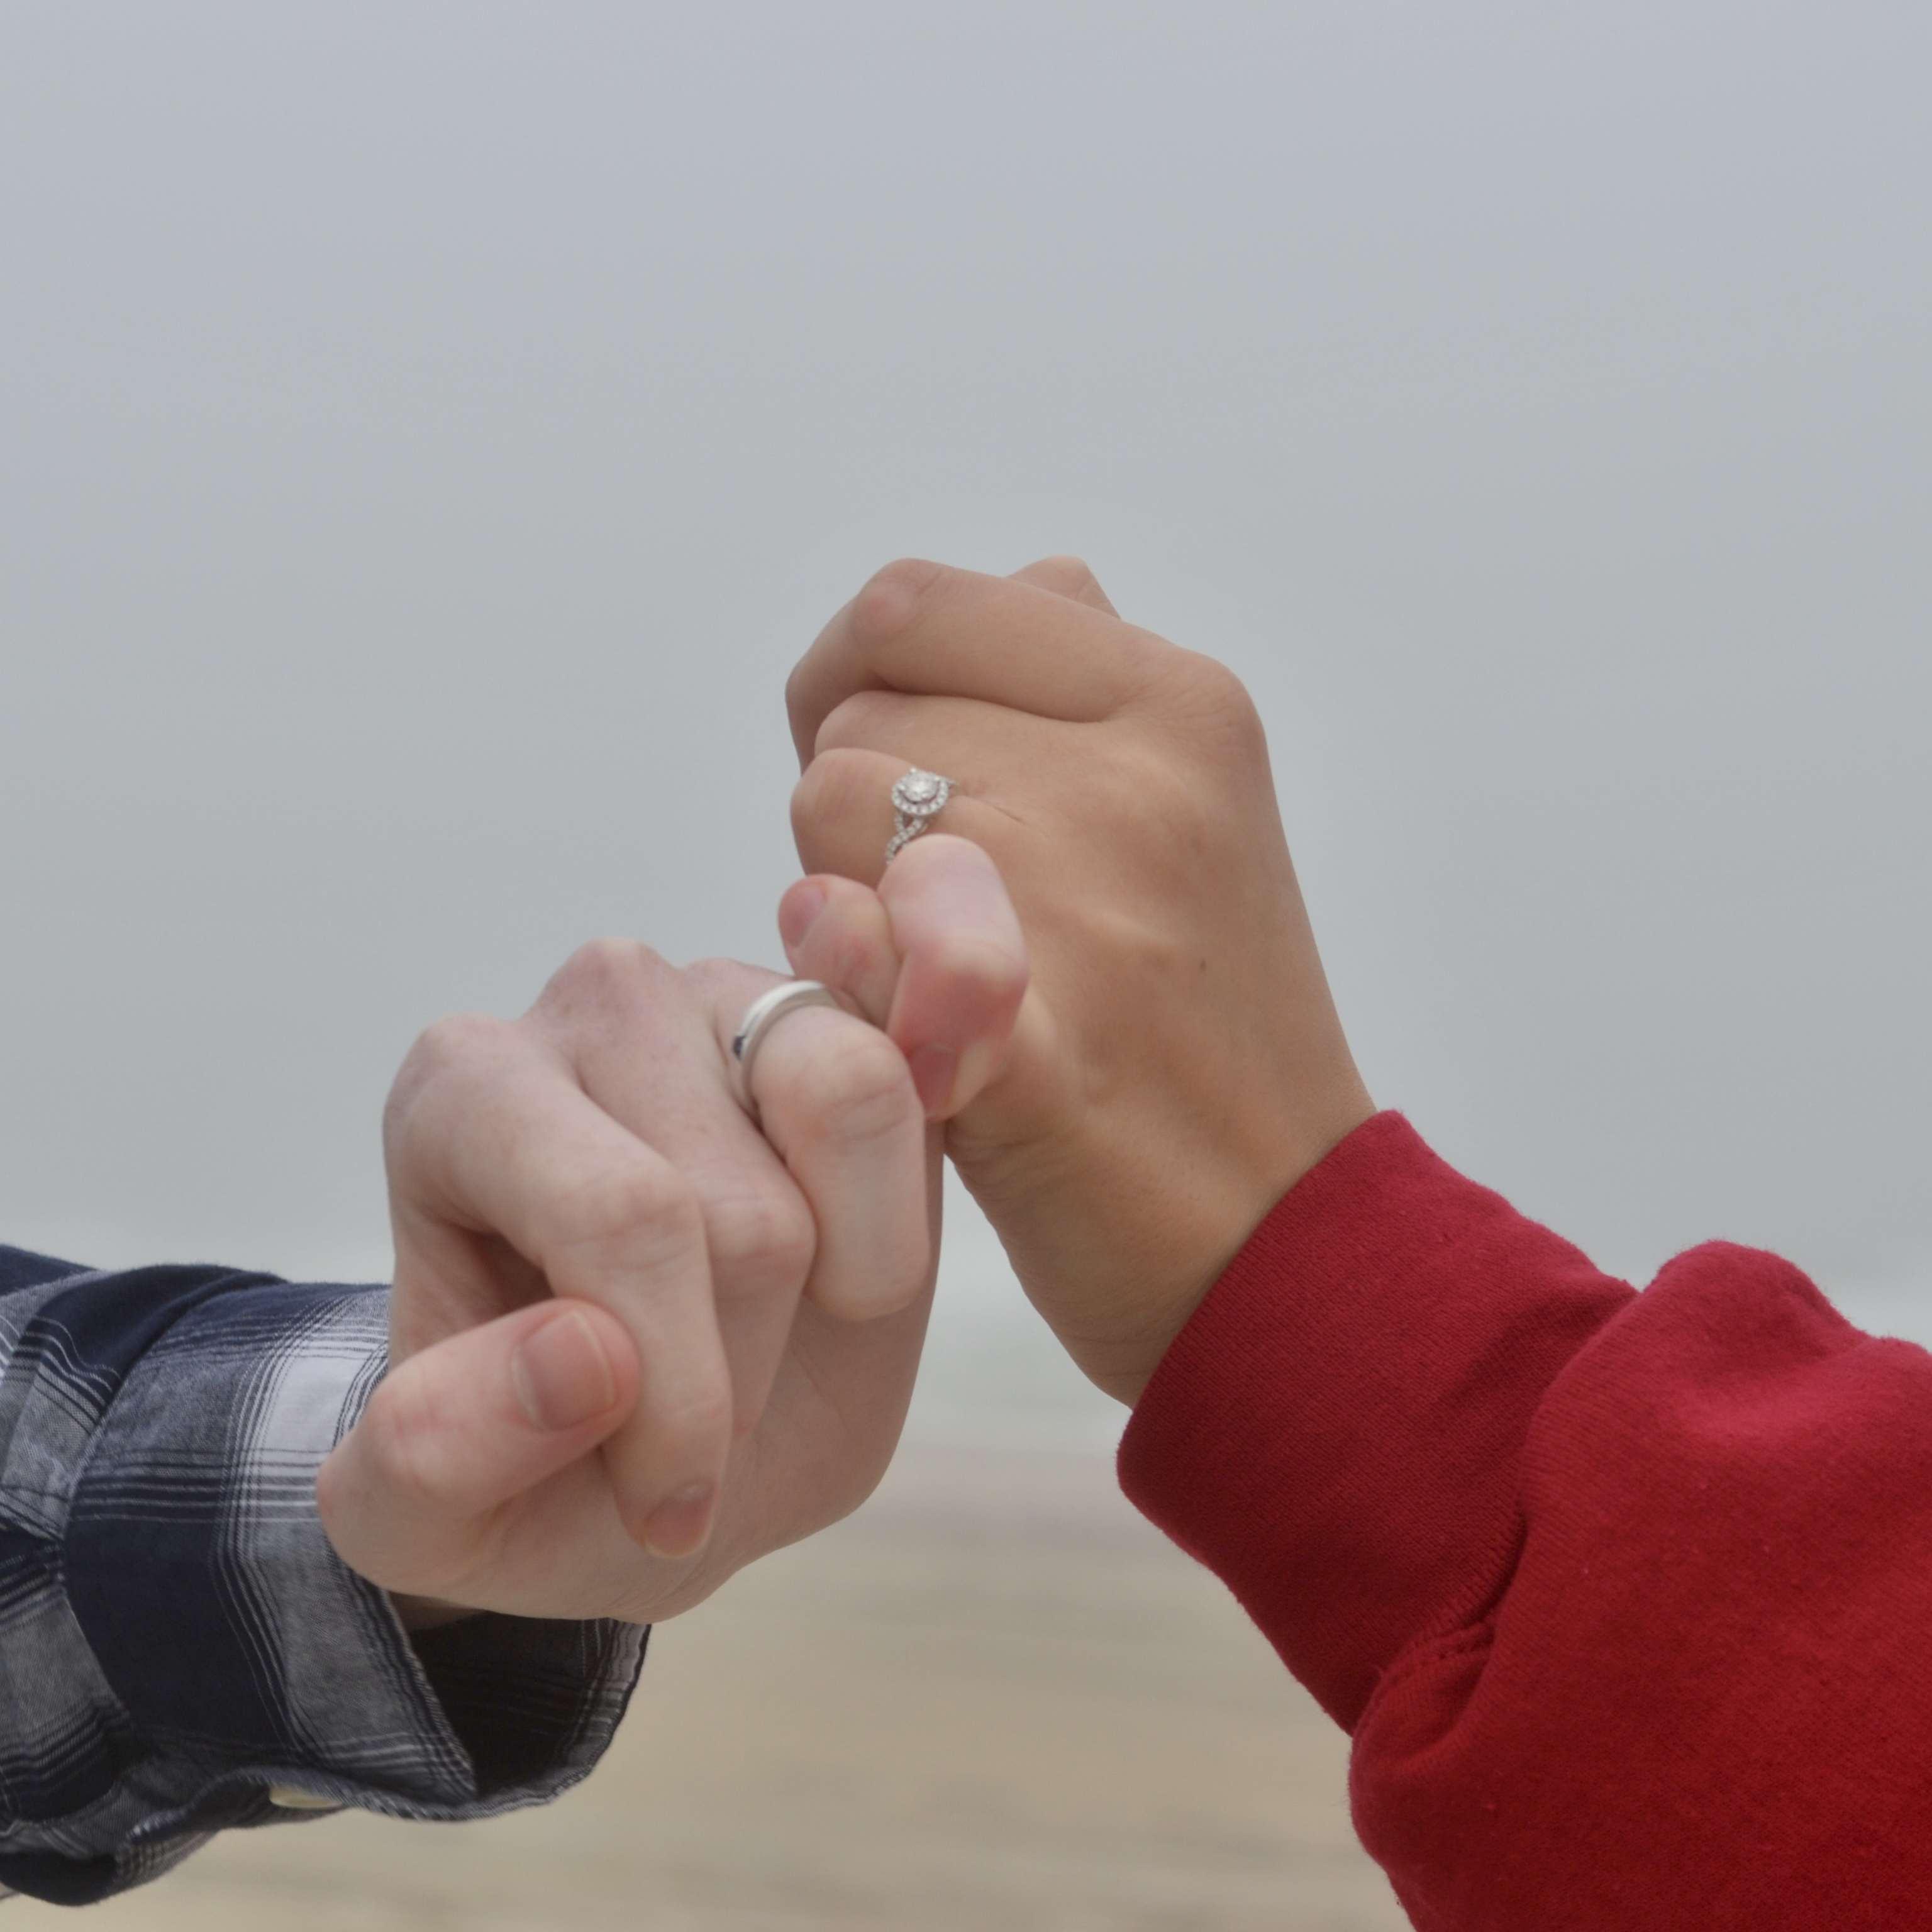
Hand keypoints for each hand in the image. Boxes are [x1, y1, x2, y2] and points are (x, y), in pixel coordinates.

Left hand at [316, 835, 1026, 1625]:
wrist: (663, 1435)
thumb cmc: (536, 1459)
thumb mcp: (436, 1525)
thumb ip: (436, 1458)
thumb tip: (580, 1359)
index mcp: (462, 1093)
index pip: (620, 1215)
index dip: (675, 1395)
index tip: (668, 1511)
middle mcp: (596, 1004)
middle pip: (744, 1205)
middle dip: (744, 1369)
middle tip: (708, 1433)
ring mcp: (738, 990)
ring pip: (850, 1095)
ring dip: (854, 1274)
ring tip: (787, 1327)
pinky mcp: (854, 1012)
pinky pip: (928, 1063)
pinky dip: (920, 1178)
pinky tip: (862, 1265)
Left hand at [784, 557, 1374, 1405]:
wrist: (1281, 1242)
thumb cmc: (1205, 1030)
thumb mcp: (1201, 811)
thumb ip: (1096, 687)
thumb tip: (1030, 576)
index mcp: (1180, 701)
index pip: (915, 605)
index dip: (852, 680)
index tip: (873, 768)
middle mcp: (1139, 775)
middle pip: (855, 711)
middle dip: (850, 802)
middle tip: (921, 904)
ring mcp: (1090, 904)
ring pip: (825, 810)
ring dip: (840, 888)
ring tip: (928, 969)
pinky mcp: (1031, 1042)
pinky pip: (849, 938)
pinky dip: (840, 973)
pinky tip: (895, 1020)